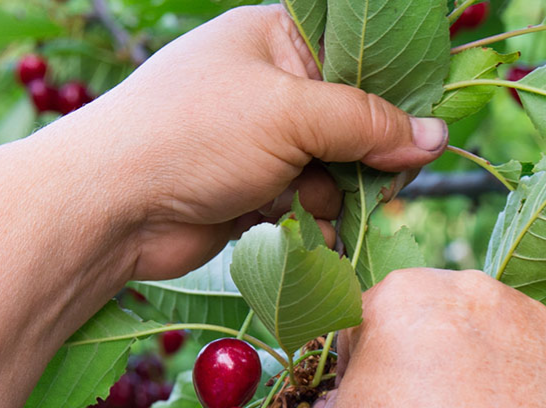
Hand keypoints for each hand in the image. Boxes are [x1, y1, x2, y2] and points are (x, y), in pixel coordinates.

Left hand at [44, 5, 447, 279]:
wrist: (109, 207)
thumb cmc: (193, 134)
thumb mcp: (291, 114)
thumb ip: (367, 123)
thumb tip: (436, 137)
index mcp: (274, 38)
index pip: (357, 54)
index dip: (395, 90)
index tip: (426, 128)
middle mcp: (267, 84)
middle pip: (351, 118)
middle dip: (368, 155)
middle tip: (386, 182)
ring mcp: (256, 140)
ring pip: (333, 168)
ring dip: (335, 195)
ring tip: (314, 206)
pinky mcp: (248, 190)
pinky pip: (304, 205)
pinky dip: (310, 222)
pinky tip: (306, 233)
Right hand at [311, 269, 545, 407]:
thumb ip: (337, 401)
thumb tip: (345, 401)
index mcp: (402, 294)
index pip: (372, 318)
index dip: (365, 365)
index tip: (373, 406)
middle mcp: (474, 289)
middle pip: (442, 318)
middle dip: (432, 358)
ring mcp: (538, 319)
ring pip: (502, 338)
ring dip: (488, 371)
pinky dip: (539, 398)